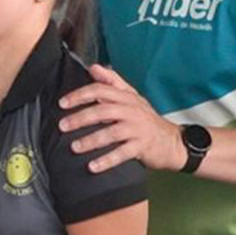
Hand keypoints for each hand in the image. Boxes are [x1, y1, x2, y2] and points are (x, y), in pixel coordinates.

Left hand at [57, 64, 186, 172]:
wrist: (173, 141)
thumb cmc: (146, 119)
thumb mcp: (132, 97)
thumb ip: (112, 82)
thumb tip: (93, 67)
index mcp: (126, 97)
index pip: (100, 90)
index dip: (80, 95)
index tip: (62, 103)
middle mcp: (132, 111)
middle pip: (103, 111)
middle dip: (80, 118)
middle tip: (63, 126)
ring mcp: (137, 129)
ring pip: (111, 133)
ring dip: (91, 140)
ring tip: (74, 147)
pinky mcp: (142, 146)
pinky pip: (122, 153)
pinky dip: (106, 160)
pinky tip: (92, 166)